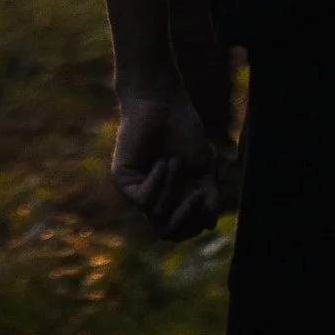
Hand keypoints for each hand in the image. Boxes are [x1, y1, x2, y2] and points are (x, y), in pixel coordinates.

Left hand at [111, 84, 221, 240]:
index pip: (182, 228)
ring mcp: (138, 190)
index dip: (195, 223)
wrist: (163, 104)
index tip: (207, 201)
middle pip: (168, 231)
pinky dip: (157, 183)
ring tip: (176, 161)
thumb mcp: (205, 166)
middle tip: (198, 195)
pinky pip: (142, 199)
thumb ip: (209, 194)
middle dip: (186, 217)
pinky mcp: (124, 180)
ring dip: (172, 189)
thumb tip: (210, 225)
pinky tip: (161, 162)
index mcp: (174, 196)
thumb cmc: (184, 130)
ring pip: (156, 215)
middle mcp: (154, 197)